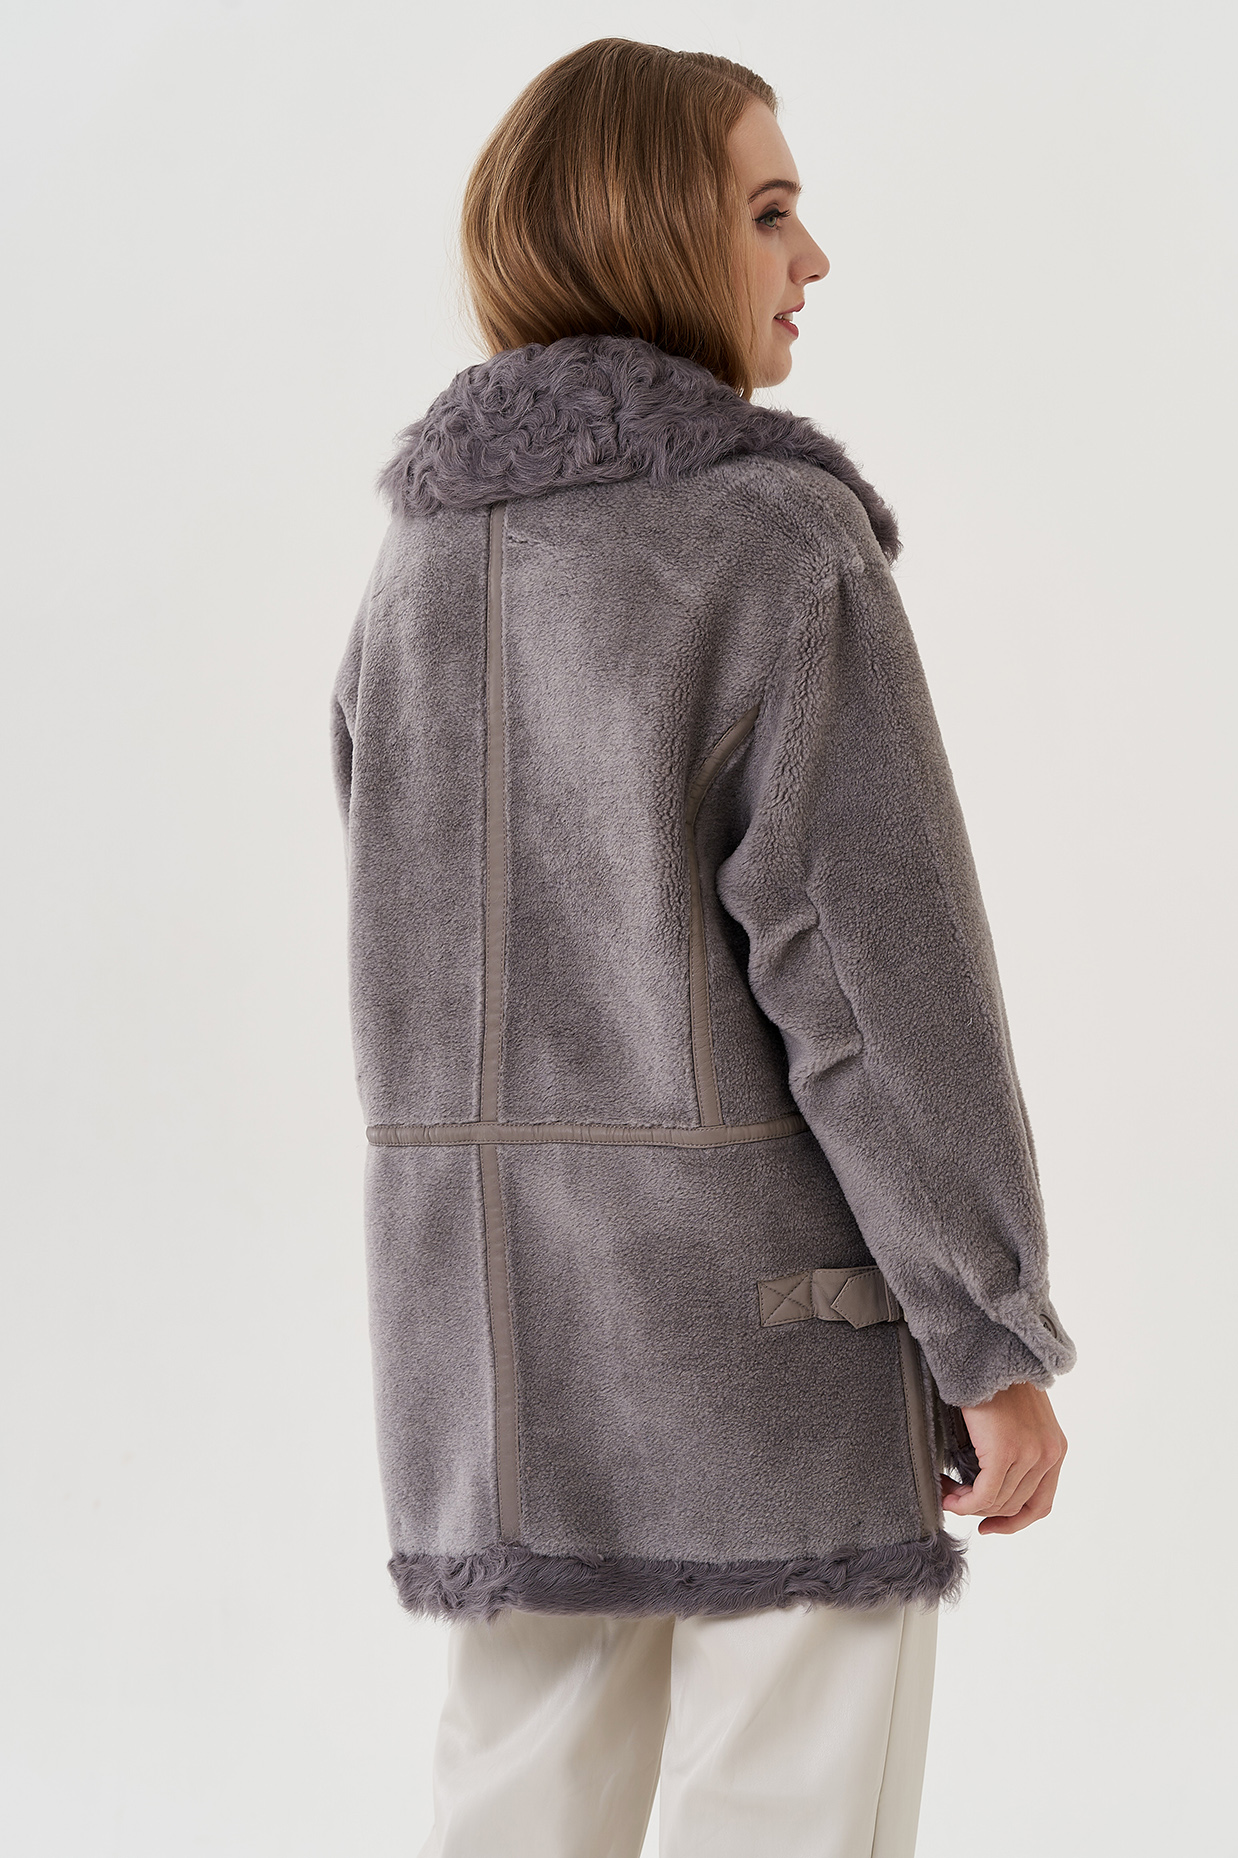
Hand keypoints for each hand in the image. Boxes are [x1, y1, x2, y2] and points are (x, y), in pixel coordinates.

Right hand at [940, 1381, 1067, 1535]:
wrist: (987, 1352)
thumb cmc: (995, 1380)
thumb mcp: (1018, 1419)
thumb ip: (1018, 1449)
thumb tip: (991, 1485)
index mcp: (1055, 1449)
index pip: (1040, 1504)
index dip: (1013, 1522)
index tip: (987, 1525)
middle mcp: (1049, 1455)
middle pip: (1015, 1505)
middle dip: (982, 1511)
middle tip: (954, 1501)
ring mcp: (1030, 1454)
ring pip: (998, 1502)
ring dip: (969, 1505)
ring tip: (947, 1493)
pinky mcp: (1005, 1451)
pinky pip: (985, 1493)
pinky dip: (964, 1501)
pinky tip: (948, 1494)